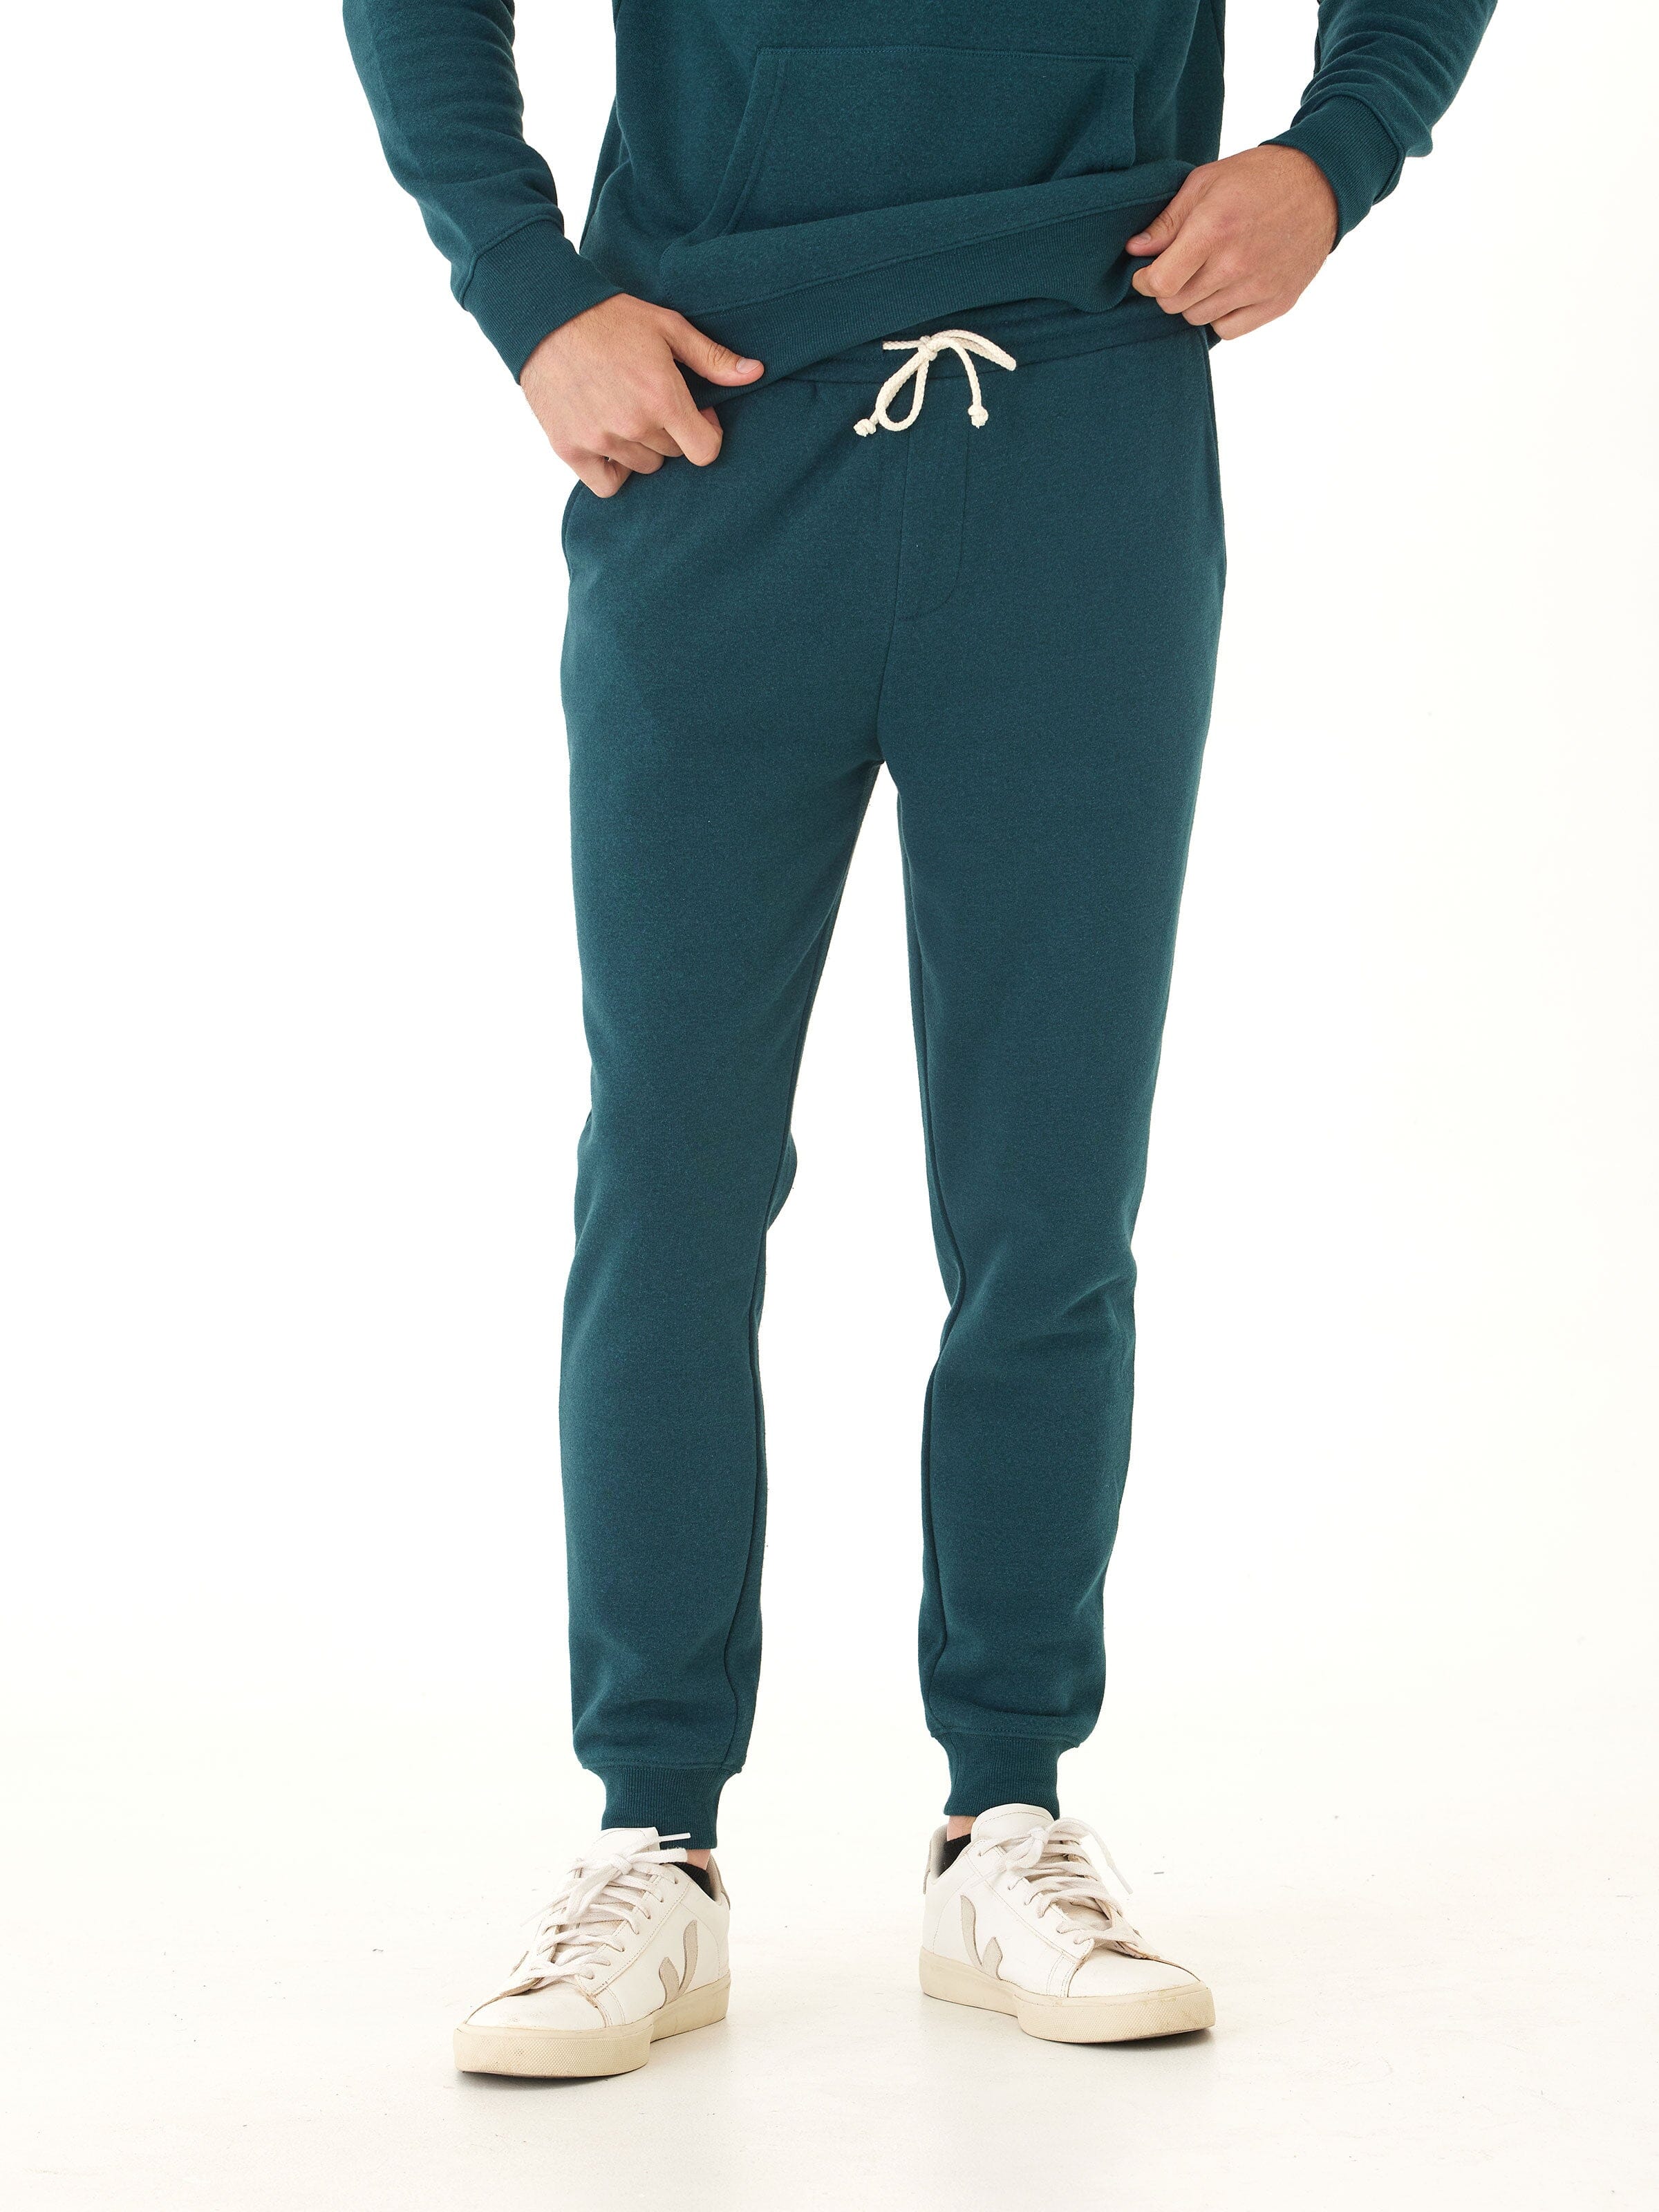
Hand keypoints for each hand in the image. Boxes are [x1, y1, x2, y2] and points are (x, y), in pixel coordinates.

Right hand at [520, 295, 762, 496]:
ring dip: (641, 447)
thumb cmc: (610, 318)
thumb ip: (712, 357)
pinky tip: (609, 439)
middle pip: (672, 455)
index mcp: (663, 399)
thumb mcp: (668, 327)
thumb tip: (756, 372)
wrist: (545, 316)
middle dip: (670, 431)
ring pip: (642, 467)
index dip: (706, 433)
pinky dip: (613, 470)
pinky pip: (607, 485)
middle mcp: (633, 426)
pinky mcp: (570, 449)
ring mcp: (600, 441)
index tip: (695, 413)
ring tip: (624, 409)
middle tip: (651, 399)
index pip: (705, 451)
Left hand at [1127, 146, 1337, 339]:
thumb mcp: (1206, 182)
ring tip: (1206, 274)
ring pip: (1199, 318)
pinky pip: (1228, 330)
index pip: (1161, 284)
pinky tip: (1226, 291)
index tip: (1147, 272)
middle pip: (1176, 305)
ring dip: (1194, 302)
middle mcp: (1235, 264)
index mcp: (1213, 230)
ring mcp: (1259, 287)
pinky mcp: (1278, 302)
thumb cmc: (1258, 178)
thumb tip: (1135, 250)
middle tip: (1179, 269)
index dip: (1146, 281)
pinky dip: (1220, 316)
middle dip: (1168, 289)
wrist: (1321, 184)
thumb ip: (1168, 221)